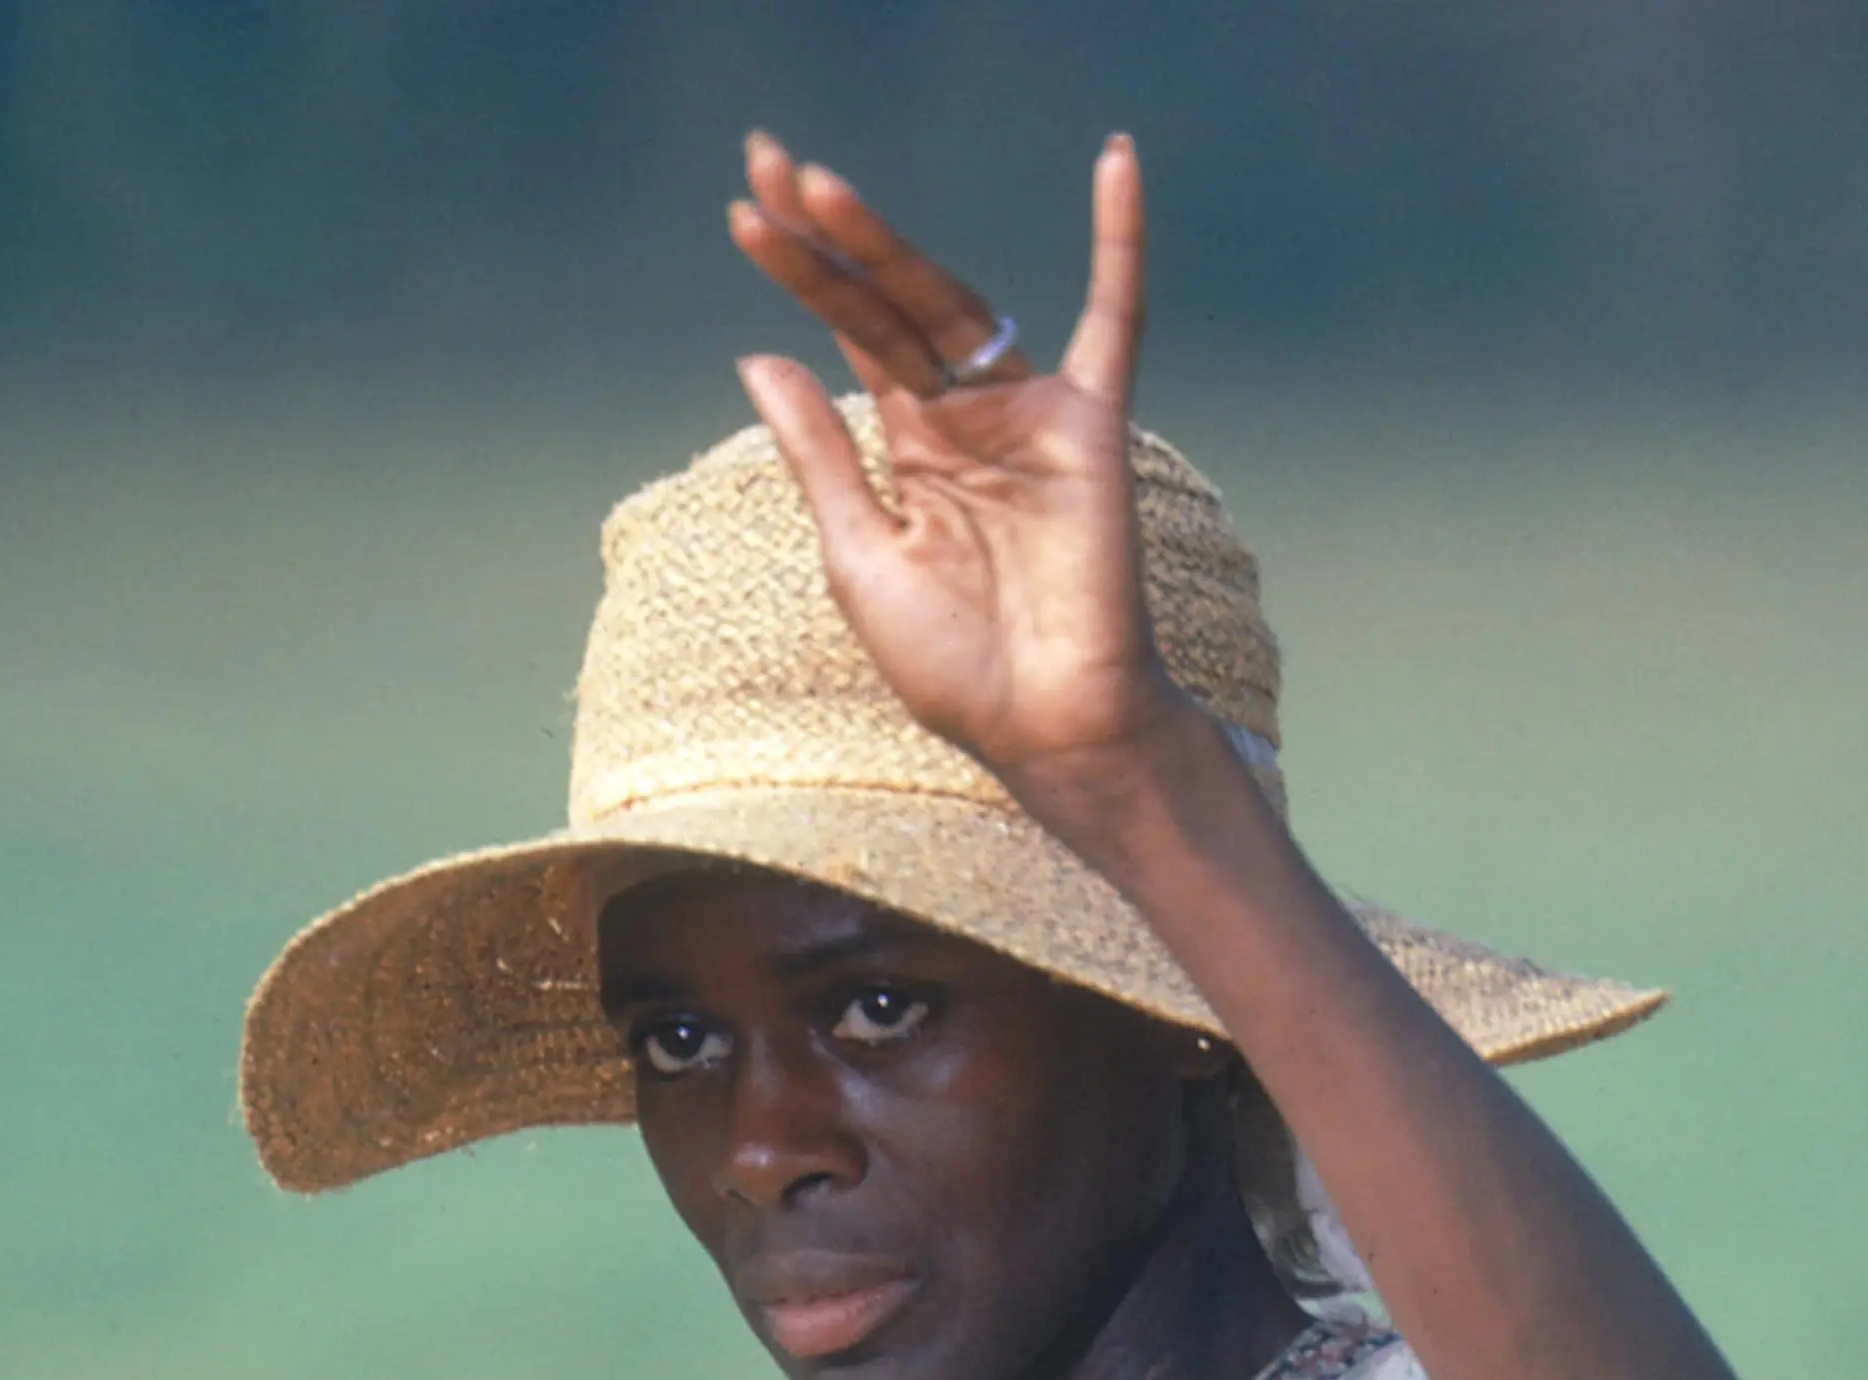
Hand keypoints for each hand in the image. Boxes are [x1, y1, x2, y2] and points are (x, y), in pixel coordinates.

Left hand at [726, 130, 1200, 812]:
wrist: (1045, 730)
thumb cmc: (956, 666)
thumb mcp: (860, 553)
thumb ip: (819, 453)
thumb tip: (760, 354)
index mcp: (915, 444)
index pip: (852, 334)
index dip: (802, 273)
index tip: (744, 212)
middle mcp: (971, 416)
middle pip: (891, 302)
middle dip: (829, 237)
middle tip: (766, 162)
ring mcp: (1032, 417)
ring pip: (955, 304)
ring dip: (889, 243)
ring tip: (818, 186)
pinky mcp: (1092, 429)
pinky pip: (1116, 321)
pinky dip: (1122, 242)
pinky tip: (1117, 163)